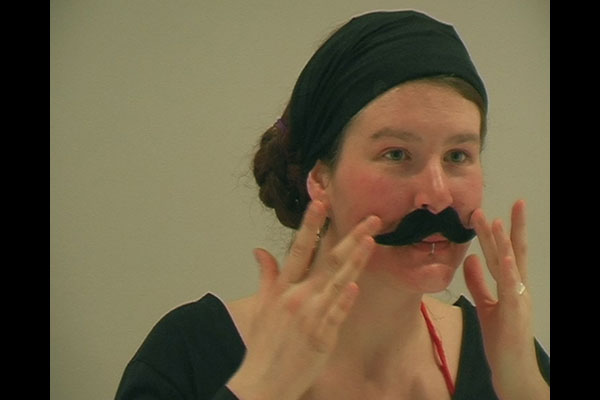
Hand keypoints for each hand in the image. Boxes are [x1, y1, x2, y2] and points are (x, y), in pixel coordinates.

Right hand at [227, 201, 381, 399]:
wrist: (261, 382)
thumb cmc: (262, 344)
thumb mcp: (261, 306)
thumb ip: (266, 276)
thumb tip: (260, 250)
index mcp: (282, 288)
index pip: (299, 248)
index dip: (311, 224)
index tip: (320, 201)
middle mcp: (297, 297)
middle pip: (326, 260)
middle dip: (348, 236)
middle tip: (370, 218)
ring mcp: (310, 316)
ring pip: (337, 281)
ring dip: (354, 259)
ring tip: (370, 239)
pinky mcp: (321, 336)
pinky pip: (336, 314)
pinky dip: (345, 299)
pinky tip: (355, 284)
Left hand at [463, 200, 548, 398]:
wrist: (511, 368)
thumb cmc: (501, 338)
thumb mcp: (486, 304)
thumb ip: (478, 281)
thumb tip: (470, 257)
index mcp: (512, 285)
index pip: (507, 252)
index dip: (502, 232)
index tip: (497, 211)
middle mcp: (518, 287)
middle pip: (511, 251)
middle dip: (504, 228)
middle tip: (494, 205)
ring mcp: (518, 297)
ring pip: (510, 263)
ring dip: (502, 241)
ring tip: (496, 220)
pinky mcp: (515, 309)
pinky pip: (510, 284)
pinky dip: (506, 267)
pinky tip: (502, 253)